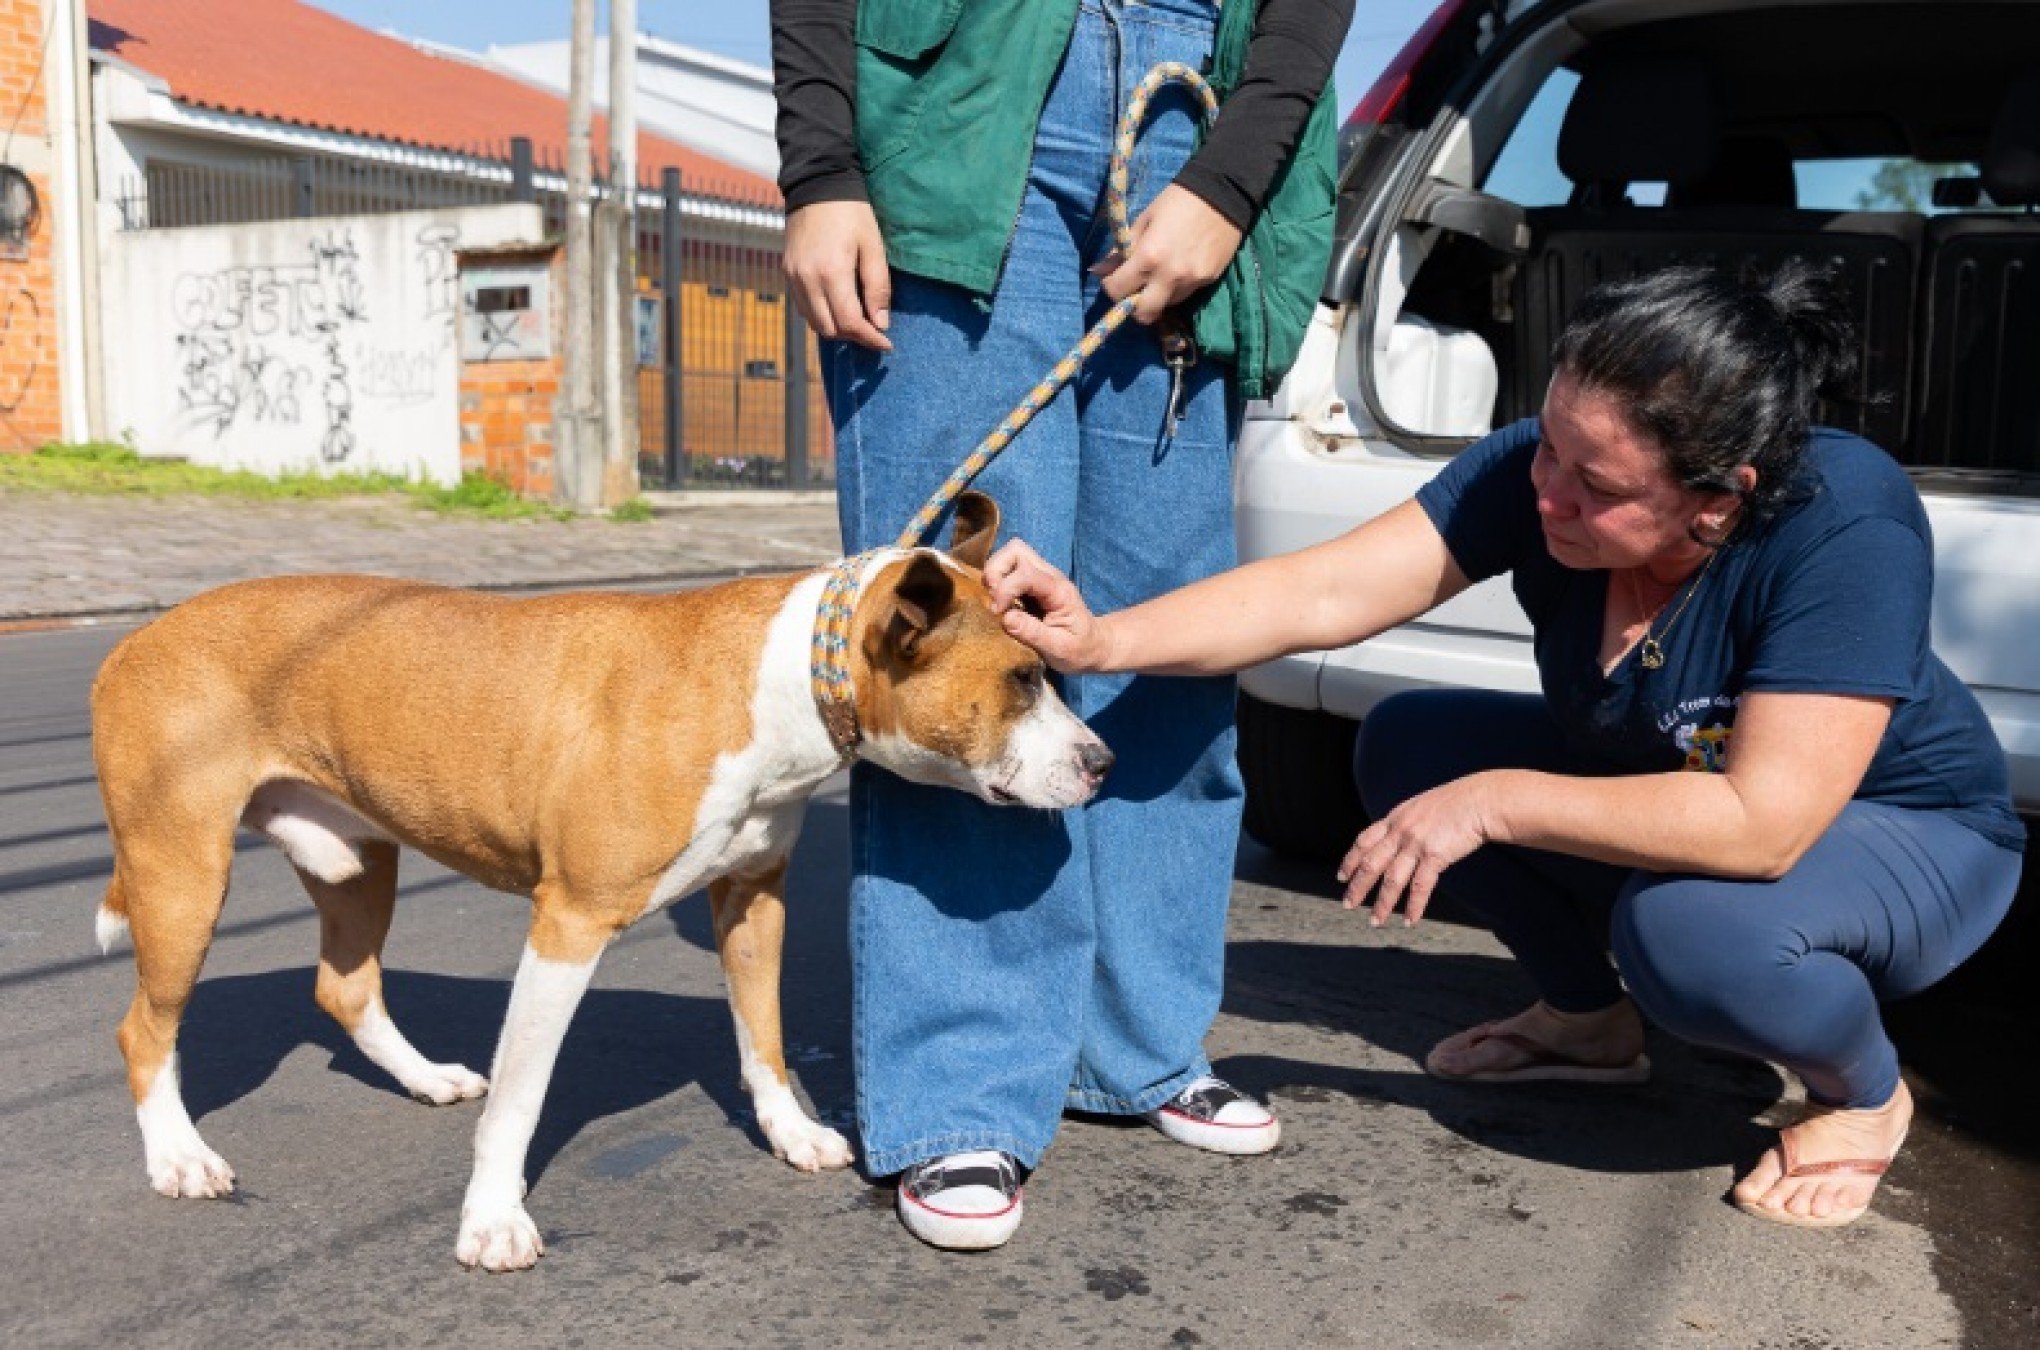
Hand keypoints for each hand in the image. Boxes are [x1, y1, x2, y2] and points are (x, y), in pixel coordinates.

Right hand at [783, 200, 893, 350]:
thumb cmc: (851, 212)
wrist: (817, 184)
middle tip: (874, 332)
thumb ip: (878, 286)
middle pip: (829, 329)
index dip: (869, 338)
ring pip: (813, 322)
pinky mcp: (787, 272)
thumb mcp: (874, 246)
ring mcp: (793, 276)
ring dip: (836, 327)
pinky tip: (837, 305)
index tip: (886, 343)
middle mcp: (807, 279)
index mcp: (831, 272)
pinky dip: (821, 314)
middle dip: (853, 335)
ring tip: (857, 320)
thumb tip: (881, 323)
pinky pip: (803, 307)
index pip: (849, 322)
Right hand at [984, 539, 1112, 673]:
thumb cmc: (1079, 649)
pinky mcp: (1032, 582)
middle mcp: (1050, 576)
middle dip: (996, 571)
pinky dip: (998, 580)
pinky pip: (1010, 568)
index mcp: (1059, 591)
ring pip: (1011, 554)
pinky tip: (1002, 603)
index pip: (1026, 574)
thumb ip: (1033, 633)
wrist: (1094, 646)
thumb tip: (1005, 618)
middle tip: (994, 600)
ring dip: (995, 574)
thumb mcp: (1060, 649)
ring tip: (996, 601)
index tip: (998, 613)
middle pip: (1016, 550)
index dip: (1005, 589)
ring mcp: (1041, 576)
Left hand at [1093, 185, 1244, 325]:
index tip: (1114, 278)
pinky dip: (1176, 288)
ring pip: (1166, 305)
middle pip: (1143, 314)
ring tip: (1160, 274)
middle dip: (1133, 306)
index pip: (1117, 291)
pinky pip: (1185, 294)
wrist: (1224, 193)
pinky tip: (1180, 268)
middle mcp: (1169, 276)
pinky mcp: (1208, 281)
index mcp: (1148, 257)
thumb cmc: (1178, 200)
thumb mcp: (1144, 219)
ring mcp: (1191, 282)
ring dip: (1157, 296)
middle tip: (1135, 290)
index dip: (1111, 286)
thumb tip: (1100, 270)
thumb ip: (1122, 250)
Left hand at [1336, 774, 1499, 926]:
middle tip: (1348, 904)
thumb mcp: (1421, 807)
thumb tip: (1399, 839)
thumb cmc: (1457, 803)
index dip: (1350, 860)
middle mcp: (1400, 831)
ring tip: (1375, 921)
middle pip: (1370, 863)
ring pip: (1391, 880)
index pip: (1363, 841)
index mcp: (1395, 818)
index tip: (1341, 876)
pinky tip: (1409, 921)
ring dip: (1382, 904)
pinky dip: (1414, 907)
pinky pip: (1420, 887)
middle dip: (1357, 887)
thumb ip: (1407, 823)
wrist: (1480, 800)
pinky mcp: (1434, 855)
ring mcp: (1415, 843)